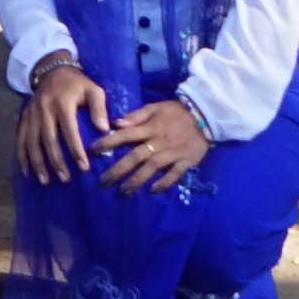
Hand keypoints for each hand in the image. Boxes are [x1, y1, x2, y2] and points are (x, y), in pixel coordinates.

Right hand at [22, 58, 116, 184]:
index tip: (83, 168)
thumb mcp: (93, 89)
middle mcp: (44, 109)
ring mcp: (32, 114)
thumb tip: (104, 130)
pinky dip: (22, 156)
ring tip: (45, 180)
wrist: (52, 70)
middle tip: (65, 179)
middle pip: (48, 139)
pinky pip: (20, 139)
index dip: (76, 150)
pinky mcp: (24, 117)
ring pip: (31, 142)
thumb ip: (99, 108)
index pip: (69, 130)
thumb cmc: (77, 84)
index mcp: (62, 102)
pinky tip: (27, 172)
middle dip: (56, 161)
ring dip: (38, 163)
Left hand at [95, 93, 217, 194]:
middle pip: (135, 157)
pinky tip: (152, 191)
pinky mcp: (186, 162)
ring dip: (137, 181)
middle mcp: (159, 142)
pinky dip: (163, 183)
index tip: (93, 151)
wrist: (206, 116)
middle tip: (103, 182)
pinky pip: (174, 175)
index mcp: (150, 127)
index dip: (108, 142)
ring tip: (123, 192)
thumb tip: (116, 123)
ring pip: (151, 169)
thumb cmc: (177, 112)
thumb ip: (136, 115)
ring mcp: (172, 153)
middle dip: (118, 170)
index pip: (125, 135)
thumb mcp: (156, 107)